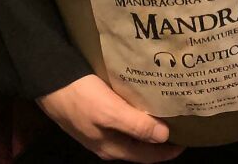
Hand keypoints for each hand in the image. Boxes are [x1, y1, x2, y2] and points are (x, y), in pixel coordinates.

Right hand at [37, 74, 182, 161]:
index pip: (147, 155)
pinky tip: (141, 101)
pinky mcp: (94, 114)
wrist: (49, 81)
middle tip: (181, 124)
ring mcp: (99, 129)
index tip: (188, 139)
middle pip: (140, 146)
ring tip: (165, 112)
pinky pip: (122, 120)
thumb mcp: (109, 111)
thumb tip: (164, 137)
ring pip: (131, 133)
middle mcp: (106, 143)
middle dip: (160, 139)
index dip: (168, 151)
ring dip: (148, 126)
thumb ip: (136, 125)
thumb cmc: (81, 96)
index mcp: (111, 147)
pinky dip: (135, 115)